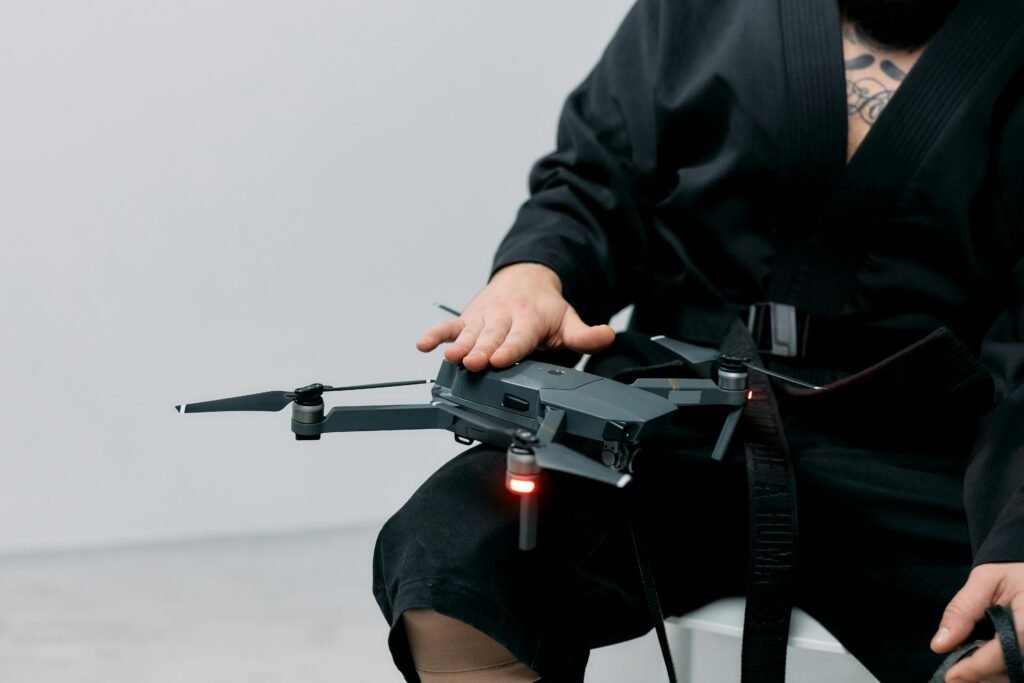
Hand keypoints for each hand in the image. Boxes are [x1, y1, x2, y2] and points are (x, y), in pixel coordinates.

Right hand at [416, 263, 614, 370]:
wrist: (525, 278)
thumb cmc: (544, 307)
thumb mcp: (568, 320)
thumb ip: (584, 334)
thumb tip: (606, 335)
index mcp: (529, 321)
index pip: (519, 339)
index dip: (509, 350)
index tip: (500, 359)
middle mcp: (504, 318)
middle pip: (491, 337)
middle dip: (482, 349)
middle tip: (473, 362)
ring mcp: (483, 318)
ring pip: (470, 333)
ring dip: (459, 344)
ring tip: (451, 356)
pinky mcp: (468, 319)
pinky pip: (449, 326)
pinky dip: (435, 334)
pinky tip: (423, 344)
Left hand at [932, 562, 1023, 681]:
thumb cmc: (1011, 573)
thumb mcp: (985, 580)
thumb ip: (962, 610)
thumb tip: (940, 644)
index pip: (1007, 649)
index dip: (979, 667)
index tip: (952, 677)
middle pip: (1012, 668)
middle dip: (981, 675)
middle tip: (954, 676)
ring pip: (1016, 673)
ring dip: (990, 677)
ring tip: (963, 671)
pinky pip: (1018, 669)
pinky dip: (998, 672)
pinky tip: (979, 668)